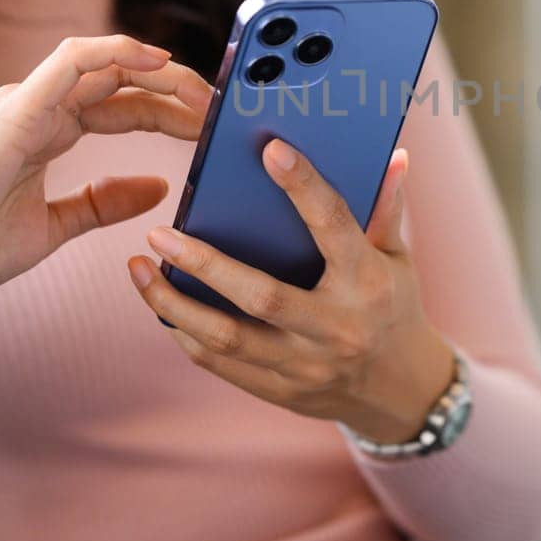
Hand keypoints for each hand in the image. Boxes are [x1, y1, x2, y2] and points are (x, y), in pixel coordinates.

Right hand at [0, 34, 211, 297]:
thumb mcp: (52, 227)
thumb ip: (100, 204)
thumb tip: (157, 189)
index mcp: (48, 133)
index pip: (126, 108)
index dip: (172, 113)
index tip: (212, 128)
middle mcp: (42, 109)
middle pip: (127, 83)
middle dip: (180, 91)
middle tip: (225, 109)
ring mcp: (30, 103)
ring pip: (108, 62)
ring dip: (163, 71)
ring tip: (206, 92)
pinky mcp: (19, 107)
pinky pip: (73, 59)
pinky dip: (118, 51)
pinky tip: (157, 60)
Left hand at [128, 140, 455, 442]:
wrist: (402, 391)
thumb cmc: (394, 307)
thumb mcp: (399, 258)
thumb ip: (387, 209)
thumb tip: (395, 156)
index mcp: (368, 283)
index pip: (334, 226)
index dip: (304, 187)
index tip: (271, 150)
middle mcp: (337, 328)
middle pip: (261, 296)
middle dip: (204, 264)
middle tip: (158, 235)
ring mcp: (306, 366)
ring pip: (227, 338)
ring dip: (174, 306)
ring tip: (138, 271)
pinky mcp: (282, 391)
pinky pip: (221, 364)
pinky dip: (186, 334)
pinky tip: (161, 307)